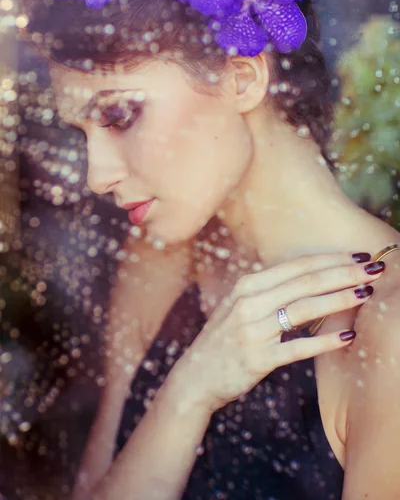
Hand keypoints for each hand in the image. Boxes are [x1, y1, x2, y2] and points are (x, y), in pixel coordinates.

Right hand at [175, 252, 383, 412]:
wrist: (195, 376)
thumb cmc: (224, 339)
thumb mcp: (240, 306)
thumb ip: (270, 292)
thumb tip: (313, 280)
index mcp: (247, 286)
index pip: (297, 267)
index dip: (331, 260)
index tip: (358, 256)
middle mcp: (249, 303)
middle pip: (305, 283)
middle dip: (343, 274)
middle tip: (373, 270)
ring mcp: (252, 330)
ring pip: (304, 309)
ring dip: (339, 299)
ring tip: (366, 294)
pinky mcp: (258, 358)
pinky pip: (297, 347)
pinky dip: (324, 341)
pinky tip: (347, 337)